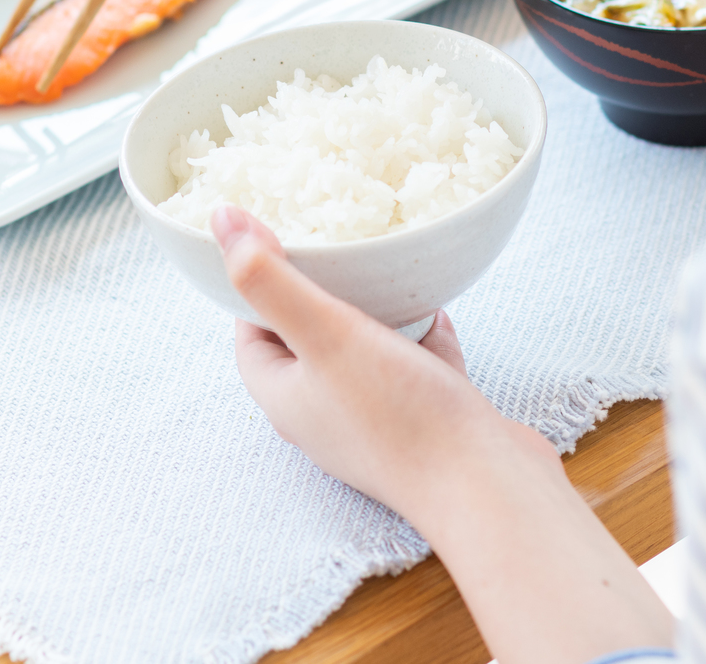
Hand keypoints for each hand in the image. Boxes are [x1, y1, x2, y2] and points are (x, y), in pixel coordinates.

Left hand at [210, 203, 551, 522]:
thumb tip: (220, 220)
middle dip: (315, 291)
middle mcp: (323, 414)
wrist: (485, 486)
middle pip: (305, 339)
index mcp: (286, 397)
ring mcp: (375, 422)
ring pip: (361, 353)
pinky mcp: (425, 422)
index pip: (250, 332)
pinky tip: (435, 305)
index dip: (255, 284)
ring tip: (382, 267)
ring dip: (370, 311)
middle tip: (330, 244)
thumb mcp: (324, 332)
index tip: (273, 238)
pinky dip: (420, 336)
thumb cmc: (399, 415)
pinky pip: (413, 368)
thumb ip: (270, 278)